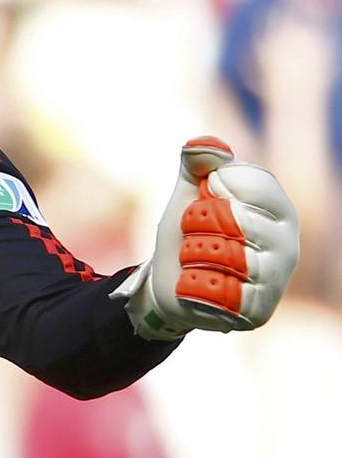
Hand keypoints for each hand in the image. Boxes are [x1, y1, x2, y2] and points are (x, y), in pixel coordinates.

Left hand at [117, 137, 298, 339]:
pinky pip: (219, 290)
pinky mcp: (257, 313)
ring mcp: (276, 283)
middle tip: (197, 234)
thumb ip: (196, 165)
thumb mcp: (188, 194)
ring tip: (195, 258)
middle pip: (238, 220)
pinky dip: (195, 284)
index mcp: (280, 212)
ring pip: (226, 255)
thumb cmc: (186, 233)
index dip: (220, 187)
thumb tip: (202, 144)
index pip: (257, 186)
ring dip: (194, 254)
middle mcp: (288, 247)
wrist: (169, 282)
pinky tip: (198, 284)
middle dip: (200, 224)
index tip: (208, 195)